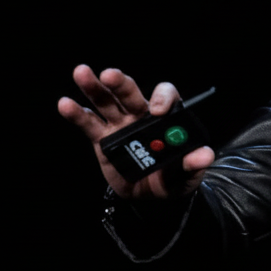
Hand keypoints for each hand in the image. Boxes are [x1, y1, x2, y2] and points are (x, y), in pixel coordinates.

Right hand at [57, 64, 213, 199]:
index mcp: (166, 119)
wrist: (150, 198)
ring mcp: (120, 125)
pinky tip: (65, 104)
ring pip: (107, 102)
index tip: (156, 111)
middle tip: (109, 74)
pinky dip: (77, 113)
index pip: (166, 97)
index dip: (161, 98)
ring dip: (94, 87)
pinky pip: (89, 124)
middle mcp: (141, 116)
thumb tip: (205, 155)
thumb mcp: (186, 176)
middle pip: (131, 94)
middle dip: (120, 83)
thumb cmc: (173, 180)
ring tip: (82, 73)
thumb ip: (193, 165)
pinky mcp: (102, 139)